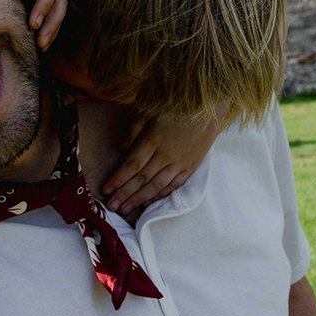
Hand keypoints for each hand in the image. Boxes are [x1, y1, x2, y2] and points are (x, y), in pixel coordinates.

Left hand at [102, 110, 223, 215]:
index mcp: (154, 140)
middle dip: (124, 194)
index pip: (132, 165)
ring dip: (140, 199)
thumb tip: (121, 150)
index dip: (117, 179)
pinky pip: (174, 184)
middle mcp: (167, 154)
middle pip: (142, 179)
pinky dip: (161, 195)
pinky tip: (149, 202)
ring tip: (125, 210)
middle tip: (110, 207)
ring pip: (157, 185)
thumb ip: (133, 130)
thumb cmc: (175, 105)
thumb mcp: (148, 109)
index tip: (104, 189)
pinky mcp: (192, 165)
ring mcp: (181, 162)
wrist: (210, 106)